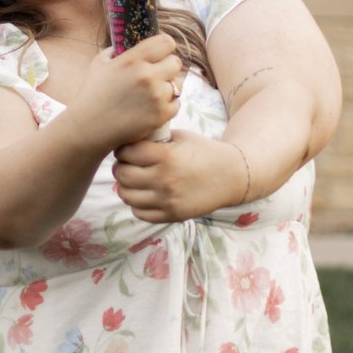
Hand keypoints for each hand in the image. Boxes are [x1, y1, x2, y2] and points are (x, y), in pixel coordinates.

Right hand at [77, 34, 183, 149]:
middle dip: (168, 67)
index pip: (166, 42)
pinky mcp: (161, 115)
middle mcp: (147, 76)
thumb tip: (126, 45)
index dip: (165, 47)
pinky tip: (153, 107)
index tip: (161, 53)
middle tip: (158, 74)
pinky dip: (167, 105)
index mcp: (133, 60)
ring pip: (177, 84)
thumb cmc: (92, 95)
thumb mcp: (99, 64)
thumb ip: (115, 51)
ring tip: (152, 93)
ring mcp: (156, 97)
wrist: (89, 128)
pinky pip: (176, 104)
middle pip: (176, 62)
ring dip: (167, 87)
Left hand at [111, 131, 249, 226]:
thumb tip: (127, 138)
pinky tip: (144, 195)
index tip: (126, 149)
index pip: (127, 152)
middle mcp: (164, 179)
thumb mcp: (181, 137)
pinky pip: (140, 213)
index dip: (123, 149)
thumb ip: (155, 138)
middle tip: (126, 164)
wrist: (232, 176)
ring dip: (125, 187)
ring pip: (127, 196)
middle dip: (121, 167)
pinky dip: (137, 204)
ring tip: (132, 180)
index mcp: (166, 156)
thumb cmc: (204, 152)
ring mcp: (167, 200)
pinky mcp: (172, 215)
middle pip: (123, 175)